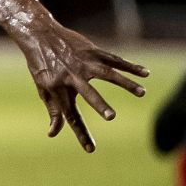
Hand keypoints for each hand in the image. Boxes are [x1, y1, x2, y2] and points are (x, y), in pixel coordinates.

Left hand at [15, 20, 148, 152]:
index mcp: (57, 89)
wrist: (40, 35)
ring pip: (107, 73)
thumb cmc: (41, 66)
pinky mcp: (92, 51)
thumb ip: (53, 111)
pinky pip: (114, 59)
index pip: (69, 116)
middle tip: (111, 116)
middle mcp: (70, 76)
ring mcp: (83, 62)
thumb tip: (53, 133)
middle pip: (87, 92)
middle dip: (99, 104)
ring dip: (125, 82)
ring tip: (141, 92)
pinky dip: (130, 66)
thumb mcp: (43, 89)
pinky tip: (145, 73)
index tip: (90, 149)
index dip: (79, 133)